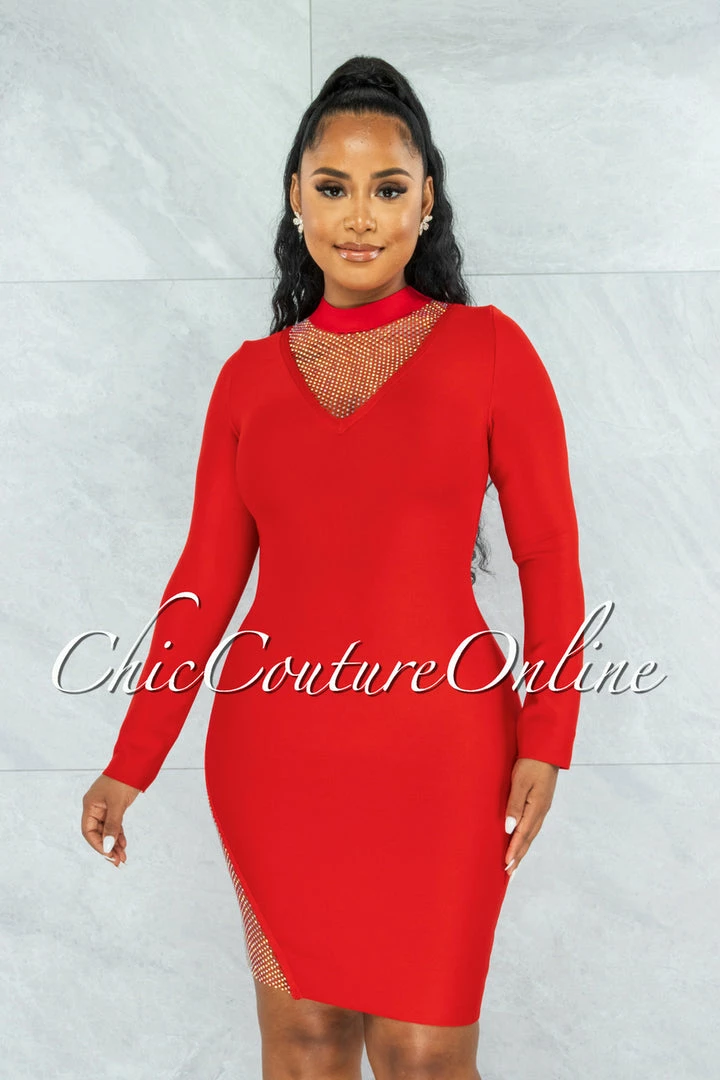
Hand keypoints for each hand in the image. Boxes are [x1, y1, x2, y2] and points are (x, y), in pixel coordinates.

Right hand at [81, 774, 140, 866]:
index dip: (97, 844)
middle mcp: (95, 807)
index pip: (88, 831)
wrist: (136, 763)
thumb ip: (112, 826)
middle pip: (97, 833)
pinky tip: (124, 845)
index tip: (108, 855)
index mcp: (90, 805)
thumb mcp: (117, 805)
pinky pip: (114, 824)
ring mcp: (105, 807)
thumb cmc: (123, 780)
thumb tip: (107, 847)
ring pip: (107, 830)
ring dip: (114, 843)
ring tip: (122, 857)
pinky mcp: (115, 806)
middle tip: (117, 861)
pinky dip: (119, 835)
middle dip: (107, 847)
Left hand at [503, 757, 559, 878]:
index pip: (523, 835)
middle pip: (528, 839)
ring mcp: (542, 808)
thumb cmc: (531, 763)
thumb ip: (514, 805)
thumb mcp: (520, 782)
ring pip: (531, 834)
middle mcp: (541, 811)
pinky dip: (525, 838)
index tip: (506, 866)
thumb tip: (510, 829)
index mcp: (536, 808)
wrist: (546, 749)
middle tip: (509, 873)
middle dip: (518, 856)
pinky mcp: (540, 803)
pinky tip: (521, 840)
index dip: (514, 851)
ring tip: (514, 863)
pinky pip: (532, 825)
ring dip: (522, 849)